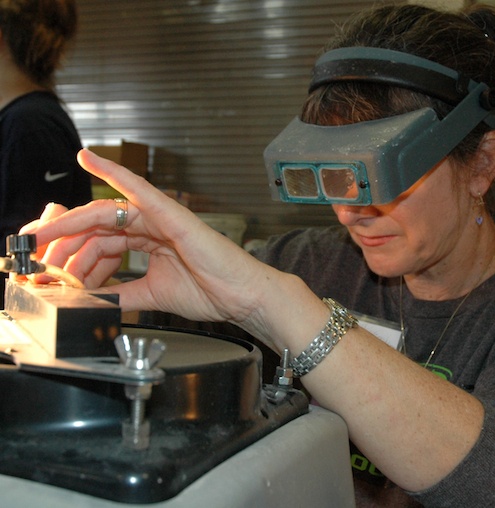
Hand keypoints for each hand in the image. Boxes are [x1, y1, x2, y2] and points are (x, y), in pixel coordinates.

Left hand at [21, 149, 274, 323]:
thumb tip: (91, 300)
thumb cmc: (211, 291)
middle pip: (95, 226)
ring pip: (105, 213)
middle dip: (59, 239)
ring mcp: (160, 217)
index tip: (43, 266)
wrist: (241, 296)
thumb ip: (121, 294)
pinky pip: (139, 190)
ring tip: (41, 238)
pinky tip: (89, 159)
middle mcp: (151, 225)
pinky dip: (114, 173)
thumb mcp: (151, 296)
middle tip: (29, 250)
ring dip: (68, 223)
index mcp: (148, 242)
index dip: (70, 253)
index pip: (100, 242)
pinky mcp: (171, 214)